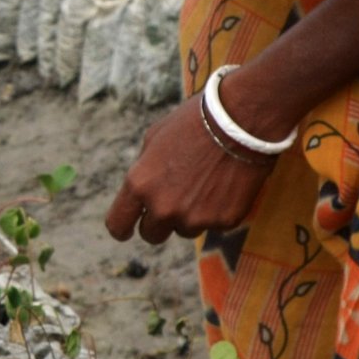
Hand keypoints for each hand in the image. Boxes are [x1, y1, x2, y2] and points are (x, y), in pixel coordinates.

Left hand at [105, 94, 275, 243]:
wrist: (240, 123)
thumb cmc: (193, 123)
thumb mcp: (154, 139)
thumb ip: (144, 170)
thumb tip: (142, 191)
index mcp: (140, 185)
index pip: (118, 224)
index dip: (122, 227)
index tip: (128, 228)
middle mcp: (163, 207)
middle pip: (151, 235)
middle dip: (158, 223)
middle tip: (172, 203)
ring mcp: (195, 218)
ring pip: (185, 230)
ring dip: (190, 216)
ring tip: (205, 185)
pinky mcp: (224, 222)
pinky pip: (214, 225)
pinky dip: (217, 211)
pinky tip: (225, 186)